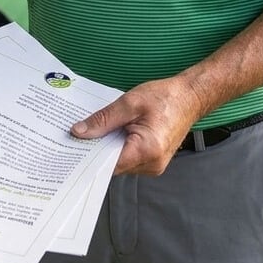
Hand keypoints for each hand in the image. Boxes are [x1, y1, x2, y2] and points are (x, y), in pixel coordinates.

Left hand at [71, 75, 200, 175]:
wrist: (190, 97)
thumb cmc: (165, 97)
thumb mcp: (129, 103)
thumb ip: (103, 120)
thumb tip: (80, 132)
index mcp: (147, 150)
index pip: (109, 164)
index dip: (89, 156)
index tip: (72, 148)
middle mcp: (152, 164)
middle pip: (114, 165)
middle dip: (97, 150)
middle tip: (78, 135)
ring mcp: (154, 165)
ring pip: (121, 163)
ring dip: (109, 148)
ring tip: (97, 131)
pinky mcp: (153, 161)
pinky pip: (129, 159)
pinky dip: (119, 147)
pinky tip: (113, 133)